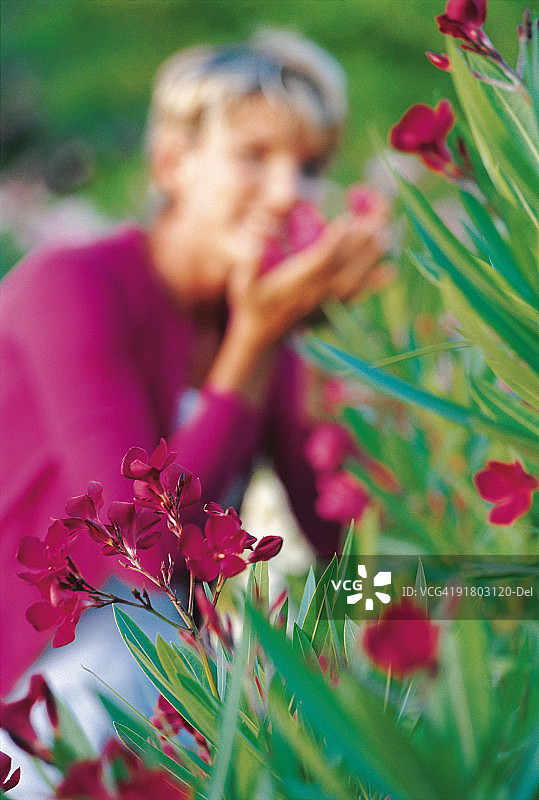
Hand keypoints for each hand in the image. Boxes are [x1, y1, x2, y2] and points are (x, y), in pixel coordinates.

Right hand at [227, 199, 393, 349]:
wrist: (262, 336)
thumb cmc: (251, 304)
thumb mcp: (243, 282)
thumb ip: (251, 262)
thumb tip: (258, 241)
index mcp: (295, 284)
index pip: (320, 260)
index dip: (335, 241)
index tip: (348, 221)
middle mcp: (315, 293)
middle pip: (344, 264)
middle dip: (361, 240)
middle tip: (378, 217)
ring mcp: (326, 303)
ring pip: (355, 278)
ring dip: (371, 257)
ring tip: (386, 235)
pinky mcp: (332, 310)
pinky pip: (357, 295)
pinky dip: (374, 283)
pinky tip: (390, 271)